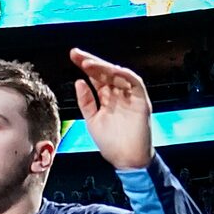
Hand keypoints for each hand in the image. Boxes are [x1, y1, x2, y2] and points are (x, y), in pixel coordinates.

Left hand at [71, 48, 153, 170]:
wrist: (127, 159)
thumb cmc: (111, 143)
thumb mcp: (92, 120)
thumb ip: (86, 102)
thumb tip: (79, 82)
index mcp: (106, 98)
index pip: (95, 77)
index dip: (85, 66)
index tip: (73, 56)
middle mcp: (118, 94)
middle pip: (105, 72)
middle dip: (91, 62)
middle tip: (77, 54)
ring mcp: (129, 96)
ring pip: (118, 74)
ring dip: (104, 67)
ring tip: (88, 63)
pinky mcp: (141, 100)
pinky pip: (134, 82)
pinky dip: (124, 75)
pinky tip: (112, 70)